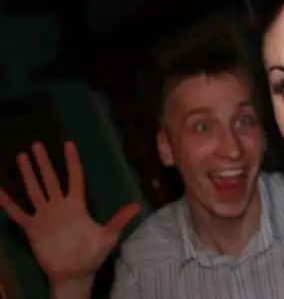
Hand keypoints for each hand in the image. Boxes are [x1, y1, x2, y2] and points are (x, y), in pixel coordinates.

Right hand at [0, 141, 140, 284]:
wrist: (74, 272)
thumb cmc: (93, 253)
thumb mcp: (108, 236)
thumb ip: (119, 220)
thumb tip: (137, 206)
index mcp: (77, 205)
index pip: (75, 177)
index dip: (72, 161)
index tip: (69, 144)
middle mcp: (59, 206)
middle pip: (50, 179)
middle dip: (44, 162)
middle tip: (37, 144)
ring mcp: (45, 215)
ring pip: (34, 190)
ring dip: (28, 174)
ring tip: (22, 157)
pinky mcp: (32, 228)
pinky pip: (17, 213)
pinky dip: (7, 203)